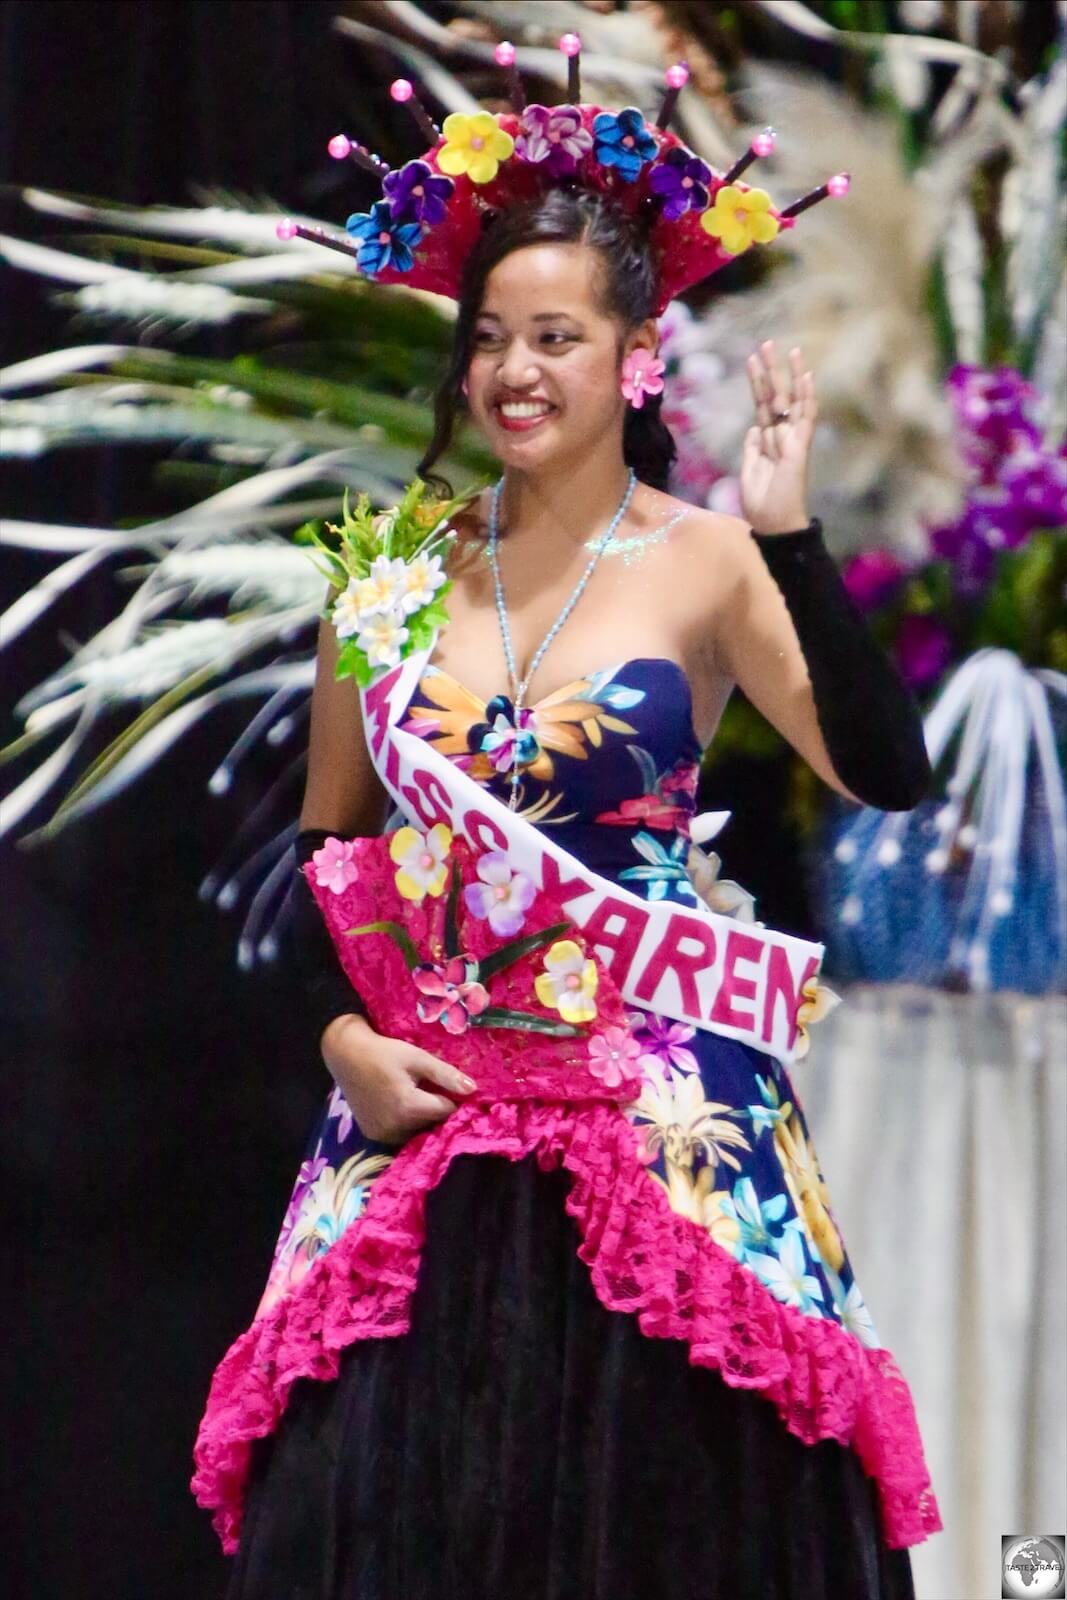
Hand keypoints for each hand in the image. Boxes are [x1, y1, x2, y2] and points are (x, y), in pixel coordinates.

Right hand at [320, 1014, 476, 1145]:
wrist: (346, 1055)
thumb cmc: (384, 1052)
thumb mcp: (417, 1058)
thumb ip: (445, 1075)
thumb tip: (473, 1089)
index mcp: (409, 1107)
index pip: (447, 1111)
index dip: (454, 1099)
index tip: (452, 1087)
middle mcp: (396, 1127)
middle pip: (432, 1125)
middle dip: (438, 1110)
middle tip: (433, 1090)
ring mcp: (383, 1135)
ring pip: (417, 1132)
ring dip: (422, 1120)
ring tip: (418, 1097)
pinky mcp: (373, 1135)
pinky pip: (400, 1135)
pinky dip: (406, 1124)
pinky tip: (401, 1106)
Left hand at [740, 340, 816, 534]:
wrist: (774, 523)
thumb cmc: (763, 502)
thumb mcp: (750, 469)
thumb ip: (753, 447)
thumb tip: (754, 427)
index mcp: (768, 440)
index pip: (763, 405)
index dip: (757, 383)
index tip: (751, 361)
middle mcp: (782, 435)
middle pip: (776, 396)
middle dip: (769, 370)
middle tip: (764, 343)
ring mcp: (793, 439)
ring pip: (790, 400)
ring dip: (787, 375)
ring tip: (784, 349)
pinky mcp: (800, 447)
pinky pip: (806, 417)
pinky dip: (807, 397)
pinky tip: (806, 376)